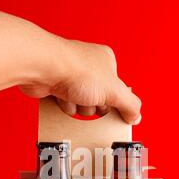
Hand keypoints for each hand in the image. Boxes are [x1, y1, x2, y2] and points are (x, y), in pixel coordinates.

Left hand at [20, 37, 141, 124]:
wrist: (42, 68)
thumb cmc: (75, 70)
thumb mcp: (114, 91)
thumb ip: (130, 105)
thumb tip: (136, 116)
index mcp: (106, 62)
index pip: (117, 91)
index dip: (114, 103)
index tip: (112, 110)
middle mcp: (88, 67)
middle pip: (98, 101)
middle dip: (93, 107)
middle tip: (90, 101)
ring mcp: (70, 76)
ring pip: (80, 106)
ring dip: (77, 107)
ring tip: (72, 97)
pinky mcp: (54, 85)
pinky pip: (64, 105)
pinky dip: (62, 106)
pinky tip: (60, 99)